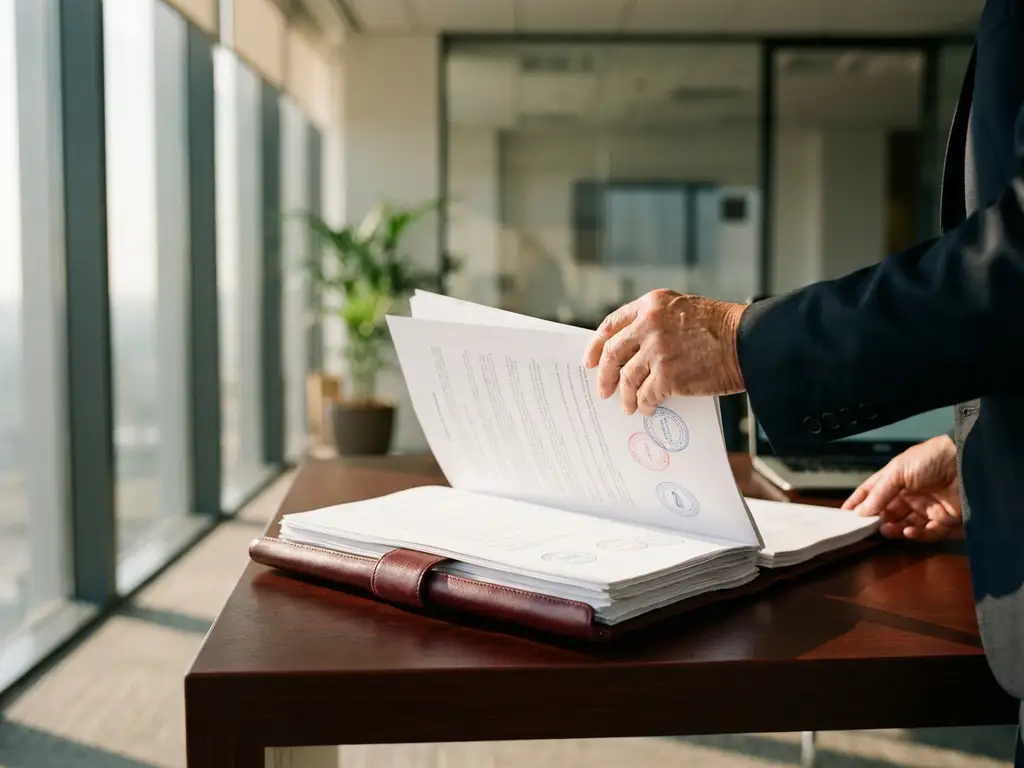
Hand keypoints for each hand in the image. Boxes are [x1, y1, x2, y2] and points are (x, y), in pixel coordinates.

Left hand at [582, 290, 747, 414]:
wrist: (749, 341)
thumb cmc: (721, 328)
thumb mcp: (682, 310)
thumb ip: (655, 323)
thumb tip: (631, 353)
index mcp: (651, 305)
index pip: (612, 325)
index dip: (596, 345)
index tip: (589, 361)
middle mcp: (649, 325)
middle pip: (612, 353)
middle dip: (604, 375)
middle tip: (603, 390)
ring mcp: (656, 350)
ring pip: (627, 378)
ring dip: (625, 395)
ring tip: (627, 406)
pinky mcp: (667, 375)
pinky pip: (645, 395)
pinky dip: (644, 404)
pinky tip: (646, 408)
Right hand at [841, 434, 960, 540]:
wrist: (963, 460)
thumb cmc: (929, 458)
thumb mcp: (897, 471)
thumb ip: (879, 493)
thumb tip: (861, 512)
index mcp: (895, 480)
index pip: (872, 493)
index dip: (858, 503)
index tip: (844, 515)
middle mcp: (909, 495)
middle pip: (888, 513)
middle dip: (877, 521)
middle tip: (869, 527)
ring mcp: (926, 508)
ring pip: (905, 525)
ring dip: (895, 530)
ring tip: (888, 530)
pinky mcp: (943, 519)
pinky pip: (927, 533)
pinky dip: (917, 535)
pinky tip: (909, 532)